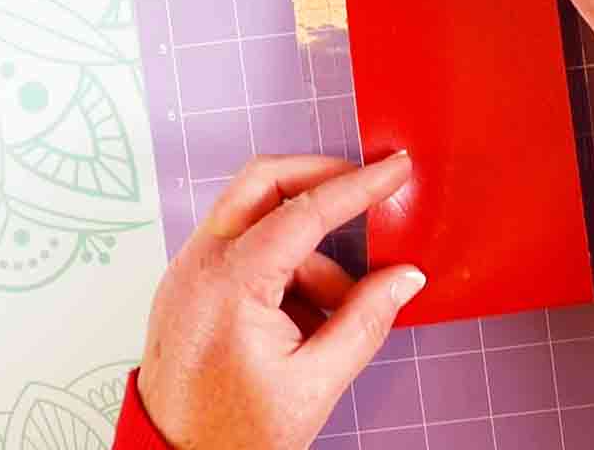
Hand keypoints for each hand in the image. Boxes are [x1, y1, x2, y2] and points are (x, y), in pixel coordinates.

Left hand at [136, 153, 425, 449]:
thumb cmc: (231, 434)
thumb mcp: (314, 382)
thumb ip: (365, 320)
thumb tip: (405, 278)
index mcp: (229, 284)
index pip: (305, 211)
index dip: (358, 186)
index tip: (395, 169)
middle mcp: (199, 264)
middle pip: (264, 182)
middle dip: (322, 178)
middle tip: (369, 191)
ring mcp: (188, 270)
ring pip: (255, 214)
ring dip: (306, 242)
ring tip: (337, 307)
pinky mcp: (189, 284)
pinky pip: (243, 246)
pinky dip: (282, 262)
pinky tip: (305, 314)